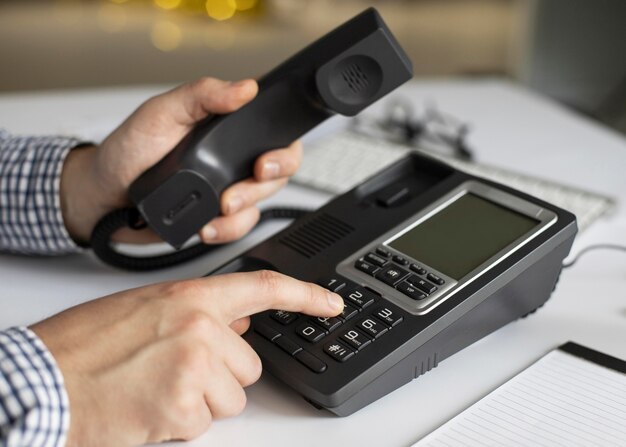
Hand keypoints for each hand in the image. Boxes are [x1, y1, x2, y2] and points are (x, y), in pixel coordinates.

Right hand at [30, 270, 342, 445]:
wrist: (44, 380)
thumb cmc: (84, 345)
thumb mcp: (145, 308)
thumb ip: (196, 311)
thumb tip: (237, 322)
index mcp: (190, 297)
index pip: (264, 288)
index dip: (305, 294)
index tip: (331, 303)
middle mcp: (200, 327)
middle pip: (248, 365)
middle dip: (220, 376)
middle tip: (173, 372)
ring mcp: (195, 366)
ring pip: (231, 397)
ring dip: (200, 401)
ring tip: (155, 388)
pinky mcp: (185, 406)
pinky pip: (204, 422)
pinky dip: (180, 422)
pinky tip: (148, 406)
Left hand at [60, 78, 302, 243]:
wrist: (103, 198)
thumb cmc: (128, 151)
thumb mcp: (161, 112)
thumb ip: (202, 96)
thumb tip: (244, 88)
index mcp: (226, 127)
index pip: (274, 133)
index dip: (283, 149)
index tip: (265, 160)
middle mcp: (232, 158)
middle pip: (276, 173)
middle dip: (262, 186)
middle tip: (240, 189)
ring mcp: (226, 188)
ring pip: (260, 204)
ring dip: (243, 211)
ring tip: (218, 210)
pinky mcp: (216, 217)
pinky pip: (239, 228)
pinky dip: (227, 231)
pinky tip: (207, 227)